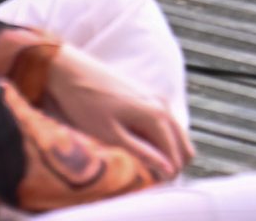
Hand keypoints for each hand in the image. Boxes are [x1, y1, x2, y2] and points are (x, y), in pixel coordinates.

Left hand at [44, 41, 191, 183]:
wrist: (71, 71)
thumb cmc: (86, 104)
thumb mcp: (111, 135)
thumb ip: (142, 153)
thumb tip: (168, 171)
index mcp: (156, 114)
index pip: (177, 156)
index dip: (166, 176)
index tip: (147, 183)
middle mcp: (161, 104)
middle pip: (184, 146)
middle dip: (172, 165)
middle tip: (147, 176)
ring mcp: (156, 97)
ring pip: (177, 134)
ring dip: (167, 153)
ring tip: (141, 163)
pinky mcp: (146, 95)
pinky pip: (166, 124)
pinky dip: (160, 139)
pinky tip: (138, 145)